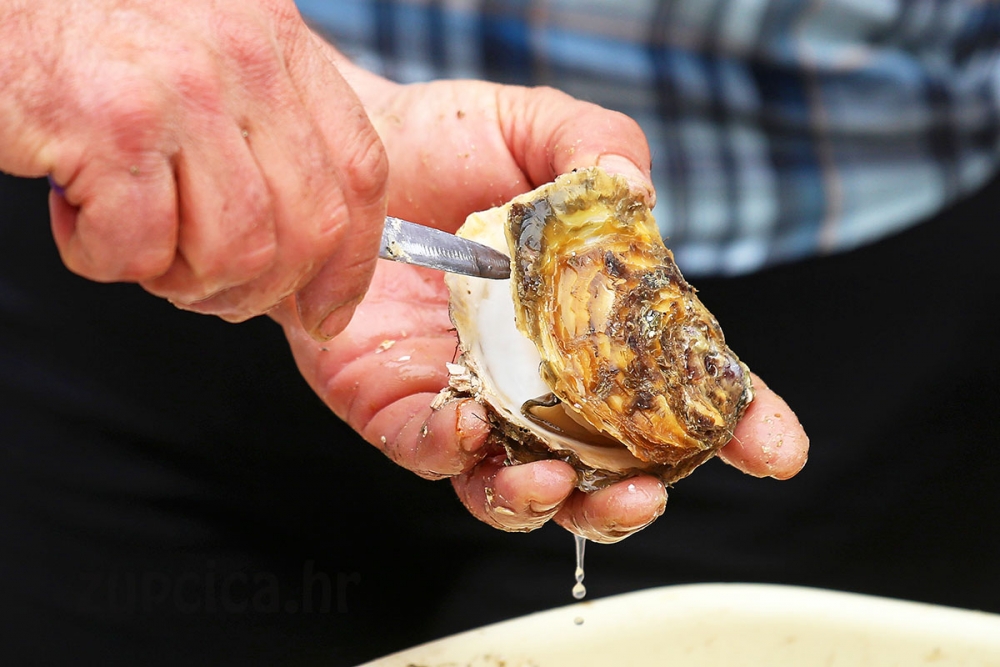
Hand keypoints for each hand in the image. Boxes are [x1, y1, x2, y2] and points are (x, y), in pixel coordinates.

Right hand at [0, 0, 386, 335]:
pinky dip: (103, 259)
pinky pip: (140, 252)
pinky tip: (75, 212)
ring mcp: (180, 91)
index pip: (361, 171)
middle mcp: (242, 58)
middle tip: (202, 285)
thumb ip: (267, 127)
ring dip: (178, 277)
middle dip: (259, 289)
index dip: (353, 260)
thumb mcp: (208, 55)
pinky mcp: (112, 128)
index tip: (328, 309)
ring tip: (131, 233)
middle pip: (309, 229)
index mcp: (278, 41)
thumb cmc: (97, 47)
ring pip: (237, 253)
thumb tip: (313, 246)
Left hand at [276, 60, 808, 543]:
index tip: (777, 449)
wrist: (347, 148)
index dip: (732, 422)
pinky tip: (464, 424)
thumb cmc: (450, 139)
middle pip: (599, 466)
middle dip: (628, 497)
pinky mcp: (395, 404)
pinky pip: (426, 451)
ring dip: (541, 502)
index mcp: (591, 323)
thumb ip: (595, 151)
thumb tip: (637, 195)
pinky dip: (450, 453)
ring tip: (549, 481)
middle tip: (644, 491)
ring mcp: (469, 397)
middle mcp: (536, 376)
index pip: (673, 385)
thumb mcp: (536, 127)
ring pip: (513, 486)